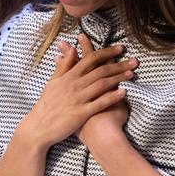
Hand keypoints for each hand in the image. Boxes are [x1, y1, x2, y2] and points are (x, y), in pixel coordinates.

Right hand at [19, 34, 136, 147]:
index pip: (90, 59)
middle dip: (119, 64)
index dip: (107, 52)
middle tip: (134, 61)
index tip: (120, 48)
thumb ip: (64, 65)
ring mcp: (78, 99)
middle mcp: (74, 85)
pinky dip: (112, 97)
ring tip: (132, 74)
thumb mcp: (53, 82)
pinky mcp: (81, 113)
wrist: (39, 127)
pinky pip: (99, 103)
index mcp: (68, 76)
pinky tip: (124, 92)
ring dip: (118, 78)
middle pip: (100, 70)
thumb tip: (72, 49)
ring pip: (102, 84)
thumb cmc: (47, 104)